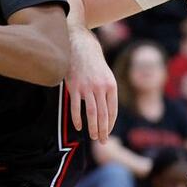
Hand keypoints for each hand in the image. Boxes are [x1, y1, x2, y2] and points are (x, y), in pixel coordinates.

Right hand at [66, 27, 115, 142]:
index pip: (113, 110)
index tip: (108, 132)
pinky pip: (76, 107)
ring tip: (93, 137)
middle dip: (103, 130)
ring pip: (91, 113)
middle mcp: (100, 87)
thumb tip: (107, 112)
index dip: (110, 124)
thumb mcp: (106, 75)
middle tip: (103, 141)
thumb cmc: (94, 62)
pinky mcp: (74, 87)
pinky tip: (79, 127)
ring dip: (93, 128)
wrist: (80, 45)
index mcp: (111, 85)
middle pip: (103, 115)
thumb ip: (107, 92)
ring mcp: (87, 87)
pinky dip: (77, 119)